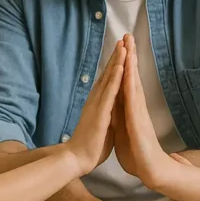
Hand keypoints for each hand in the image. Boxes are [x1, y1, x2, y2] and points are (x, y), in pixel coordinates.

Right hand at [66, 40, 124, 173]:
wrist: (76, 160)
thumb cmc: (89, 147)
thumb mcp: (102, 127)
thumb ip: (106, 116)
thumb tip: (110, 112)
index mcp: (98, 105)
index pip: (107, 81)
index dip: (114, 65)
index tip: (121, 51)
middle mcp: (96, 100)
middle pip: (107, 74)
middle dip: (116, 57)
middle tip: (123, 39)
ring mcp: (97, 105)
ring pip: (108, 78)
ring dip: (116, 61)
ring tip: (123, 45)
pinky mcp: (100, 112)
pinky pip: (110, 92)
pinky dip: (115, 77)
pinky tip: (121, 65)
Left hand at [115, 35, 179, 187]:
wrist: (150, 170)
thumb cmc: (139, 154)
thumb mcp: (125, 132)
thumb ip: (123, 119)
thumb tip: (118, 110)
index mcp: (131, 109)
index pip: (127, 81)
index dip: (124, 64)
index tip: (122, 47)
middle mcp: (136, 107)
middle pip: (131, 76)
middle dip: (129, 55)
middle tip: (128, 35)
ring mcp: (138, 112)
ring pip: (133, 83)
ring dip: (131, 64)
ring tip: (129, 45)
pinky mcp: (138, 120)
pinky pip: (132, 99)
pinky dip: (130, 84)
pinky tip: (128, 72)